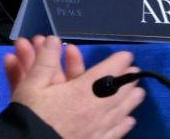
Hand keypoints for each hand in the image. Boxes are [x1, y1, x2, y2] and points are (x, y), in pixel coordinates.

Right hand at [6, 35, 142, 138]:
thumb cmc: (30, 117)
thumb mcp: (31, 86)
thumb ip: (44, 61)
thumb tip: (52, 39)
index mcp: (84, 91)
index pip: (111, 70)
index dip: (120, 60)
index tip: (126, 56)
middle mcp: (98, 109)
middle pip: (122, 91)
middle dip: (128, 81)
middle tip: (134, 75)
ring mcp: (99, 129)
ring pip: (123, 111)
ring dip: (131, 100)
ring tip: (139, 94)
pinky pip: (116, 133)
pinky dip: (124, 125)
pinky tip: (130, 121)